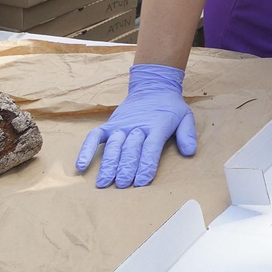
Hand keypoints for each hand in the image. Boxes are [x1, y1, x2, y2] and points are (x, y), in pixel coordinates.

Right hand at [75, 64, 196, 187]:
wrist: (154, 86)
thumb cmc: (170, 106)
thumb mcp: (185, 116)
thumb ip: (187, 134)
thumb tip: (190, 152)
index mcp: (157, 125)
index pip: (150, 148)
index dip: (146, 165)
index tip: (141, 182)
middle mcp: (137, 126)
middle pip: (130, 149)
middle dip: (126, 168)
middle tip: (122, 185)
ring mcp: (121, 125)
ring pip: (113, 146)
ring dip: (108, 164)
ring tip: (103, 183)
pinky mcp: (110, 124)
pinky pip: (95, 136)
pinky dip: (87, 149)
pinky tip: (82, 165)